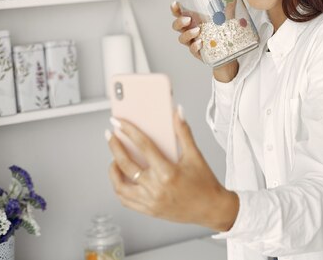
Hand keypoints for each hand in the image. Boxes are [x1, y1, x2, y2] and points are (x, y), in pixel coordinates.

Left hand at [105, 106, 238, 230]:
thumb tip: (178, 112)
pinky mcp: (149, 210)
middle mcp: (156, 188)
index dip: (129, 131)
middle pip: (126, 164)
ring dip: (113, 169)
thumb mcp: (195, 156)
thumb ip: (184, 132)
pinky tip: (121, 176)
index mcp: (168, 172)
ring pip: (120, 185)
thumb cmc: (205, 183)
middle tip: (110, 135)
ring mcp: (150, 201)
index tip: (119, 122)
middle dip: (115, 146)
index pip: (144, 146)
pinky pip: (125, 199)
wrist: (211, 209)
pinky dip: (119, 187)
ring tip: (113, 157)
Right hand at [171, 1, 239, 81]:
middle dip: (179, 22)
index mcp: (193, 20)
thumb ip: (228, 9)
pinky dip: (194, 46)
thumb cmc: (223, 33)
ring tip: (198, 31)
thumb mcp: (226, 20)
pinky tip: (200, 43)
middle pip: (176, 26)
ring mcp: (192, 42)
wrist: (229, 53)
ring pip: (182, 39)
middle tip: (188, 19)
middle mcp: (190, 30)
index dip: (175, 9)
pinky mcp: (198, 52)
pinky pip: (192, 50)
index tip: (176, 4)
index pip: (179, 14)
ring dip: (187, 34)